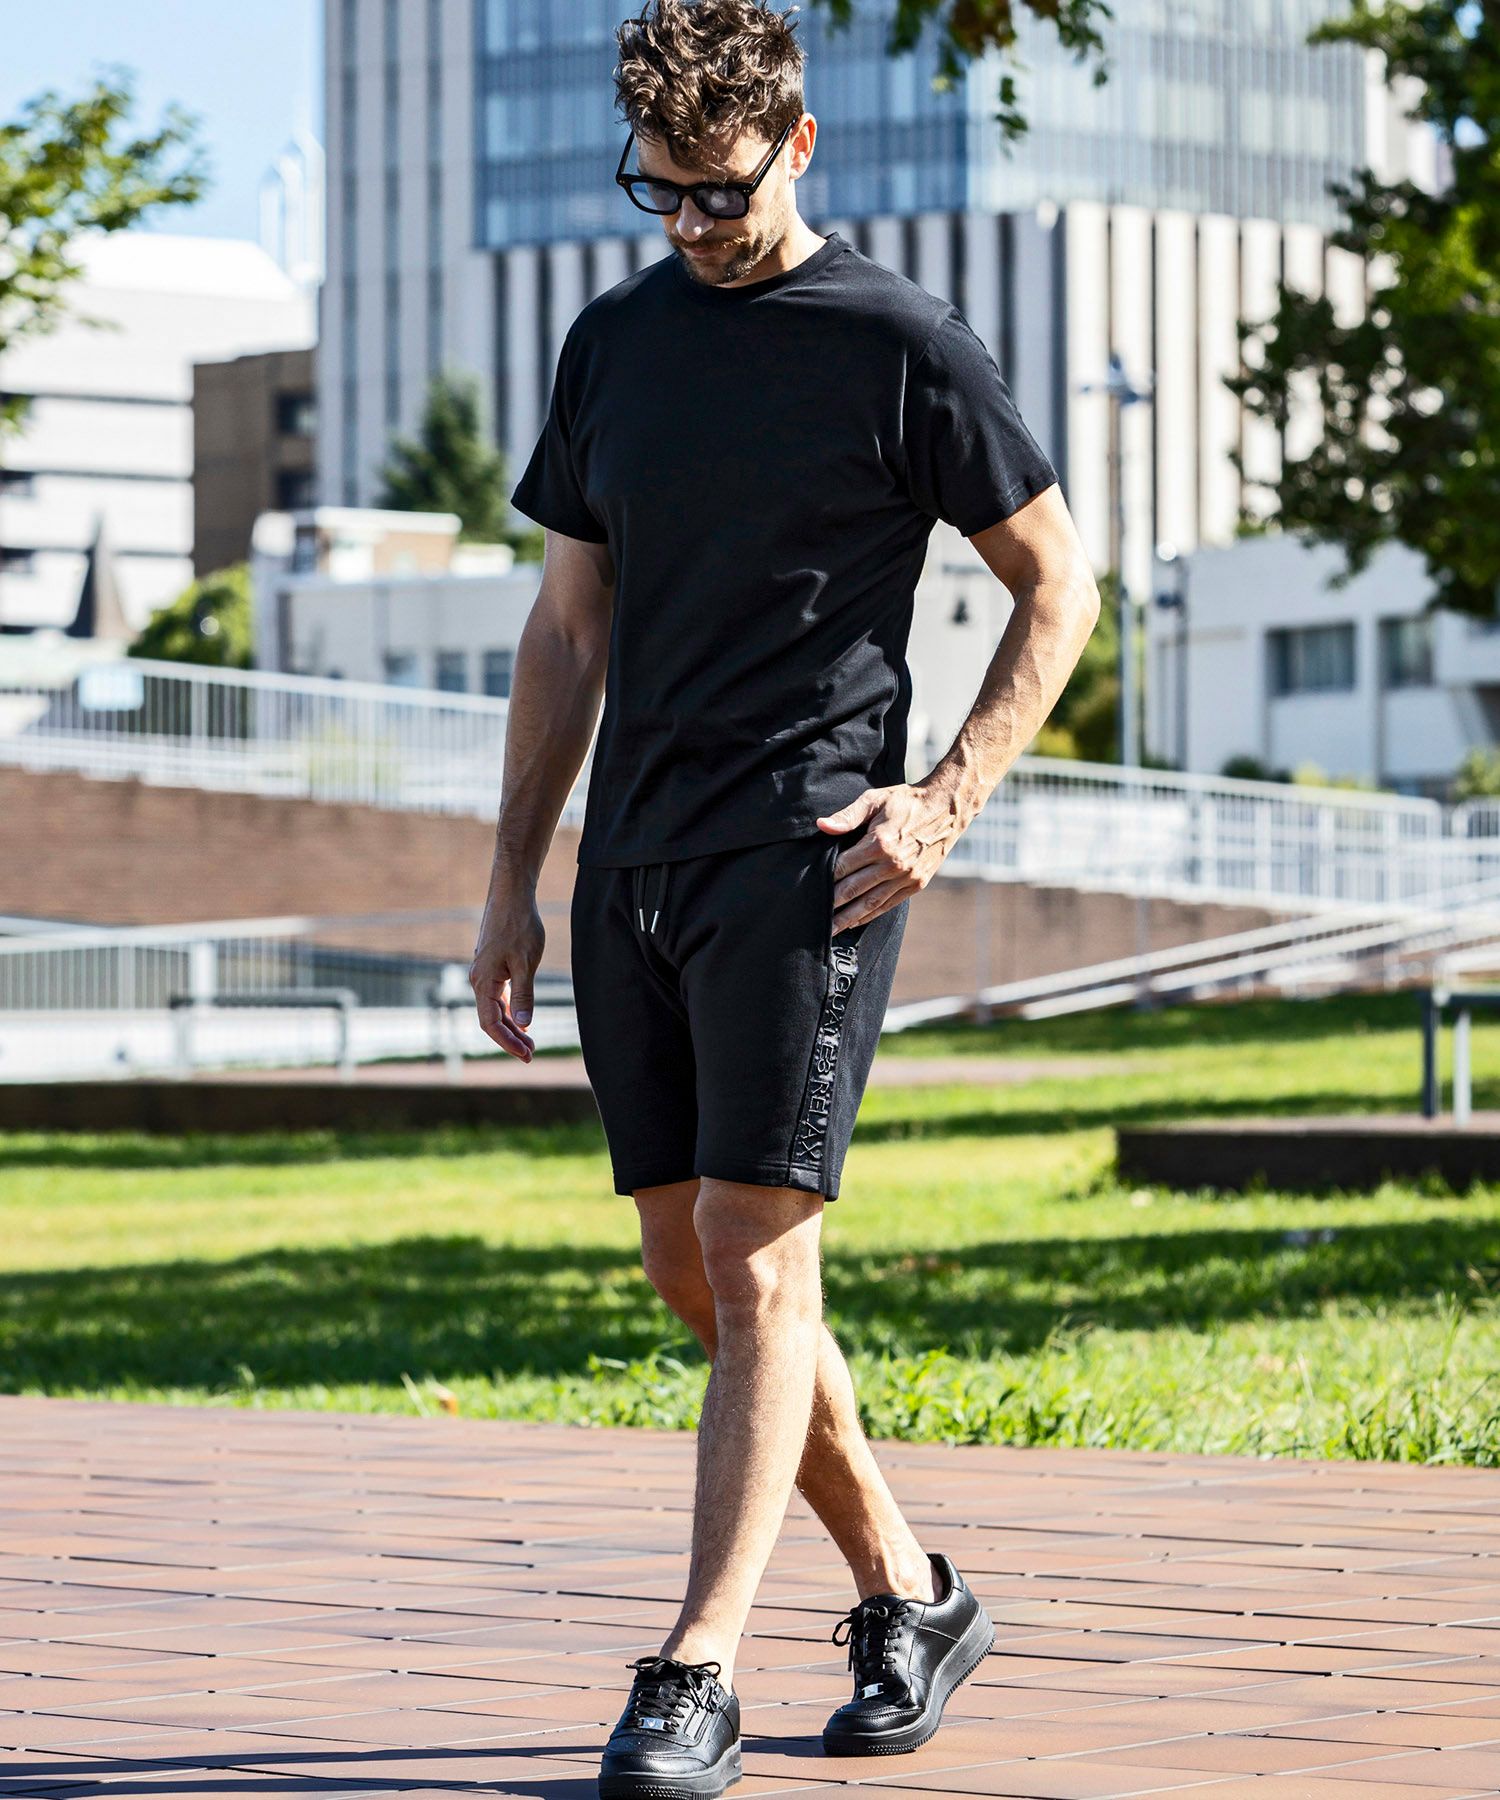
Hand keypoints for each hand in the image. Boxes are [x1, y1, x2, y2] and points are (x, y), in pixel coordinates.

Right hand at [469, 884, 543, 1061]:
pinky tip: (522, 1019)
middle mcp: (479, 980)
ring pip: (495, 1008)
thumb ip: (524, 995)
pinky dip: (511, 1010)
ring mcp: (485, 974)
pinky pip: (498, 996)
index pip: (490, 1023)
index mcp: (483, 982)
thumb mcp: (526, 963)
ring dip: (512, 1026)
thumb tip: (524, 1024)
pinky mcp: (493, 967)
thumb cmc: (519, 926)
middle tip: (531, 1054)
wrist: (511, 896)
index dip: (507, 1042)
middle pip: (492, 1019)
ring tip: (530, 1041)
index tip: (525, 1055)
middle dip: (511, 1038)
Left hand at [815, 784, 960, 932]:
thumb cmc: (907, 801)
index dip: (825, 879)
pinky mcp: (916, 884)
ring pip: (870, 903)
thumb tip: (822, 826)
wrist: (947, 808)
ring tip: (830, 930)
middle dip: (832, 904)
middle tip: (813, 918)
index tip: (809, 888)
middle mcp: (892, 864)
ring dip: (848, 918)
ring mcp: (906, 877)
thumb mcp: (875, 800)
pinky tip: (856, 921)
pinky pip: (888, 904)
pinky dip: (870, 915)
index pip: (843, 867)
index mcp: (879, 843)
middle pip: (853, 890)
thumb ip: (848, 816)